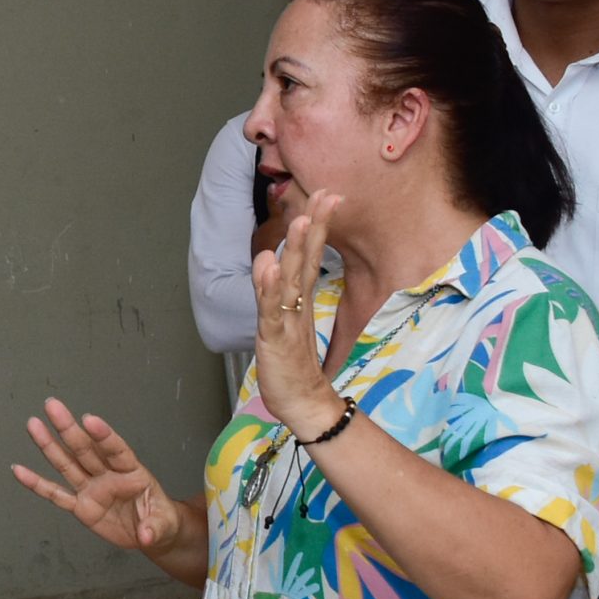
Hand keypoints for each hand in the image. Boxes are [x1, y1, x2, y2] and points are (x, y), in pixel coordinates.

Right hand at [15, 399, 177, 554]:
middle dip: (68, 428)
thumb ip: (155, 528)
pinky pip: (56, 494)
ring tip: (33, 424)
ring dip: (49, 445)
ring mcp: (91, 488)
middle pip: (85, 449)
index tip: (88, 420)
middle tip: (52, 406)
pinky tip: (19, 471)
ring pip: (67, 464)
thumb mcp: (166, 525)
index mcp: (132, 472)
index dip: (103, 436)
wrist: (151, 533)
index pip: (116, 450)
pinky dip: (37, 484)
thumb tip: (146, 536)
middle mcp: (107, 475)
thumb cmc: (161, 520)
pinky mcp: (80, 506)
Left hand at [251, 193, 342, 434]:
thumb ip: (273, 288)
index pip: (310, 255)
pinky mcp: (275, 339)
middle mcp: (297, 304)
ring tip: (300, 222)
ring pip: (291, 280)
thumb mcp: (279, 318)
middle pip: (306, 259)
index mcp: (300, 298)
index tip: (329, 196)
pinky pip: (271, 311)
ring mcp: (287, 320)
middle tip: (326, 196)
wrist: (303, 403)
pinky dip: (269, 290)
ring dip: (296, 251)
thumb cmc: (292, 361)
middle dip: (314, 226)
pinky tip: (270, 268)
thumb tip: (269, 255)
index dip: (317, 225)